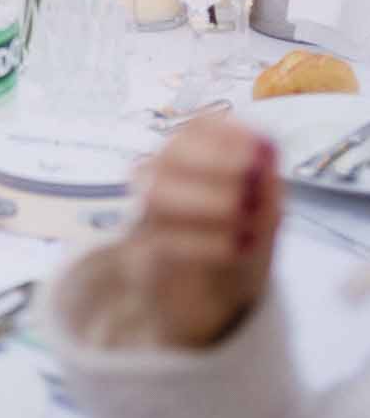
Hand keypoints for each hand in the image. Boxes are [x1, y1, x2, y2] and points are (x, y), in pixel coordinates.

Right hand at [118, 117, 280, 348]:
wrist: (216, 288)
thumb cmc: (240, 235)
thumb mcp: (265, 210)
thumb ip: (267, 184)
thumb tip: (268, 155)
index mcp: (193, 156)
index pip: (197, 128)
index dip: (227, 132)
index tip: (258, 146)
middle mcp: (162, 176)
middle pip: (170, 155)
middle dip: (213, 162)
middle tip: (251, 178)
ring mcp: (150, 214)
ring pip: (158, 194)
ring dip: (205, 199)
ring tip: (243, 211)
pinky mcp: (149, 253)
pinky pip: (166, 241)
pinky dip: (205, 241)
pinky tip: (238, 245)